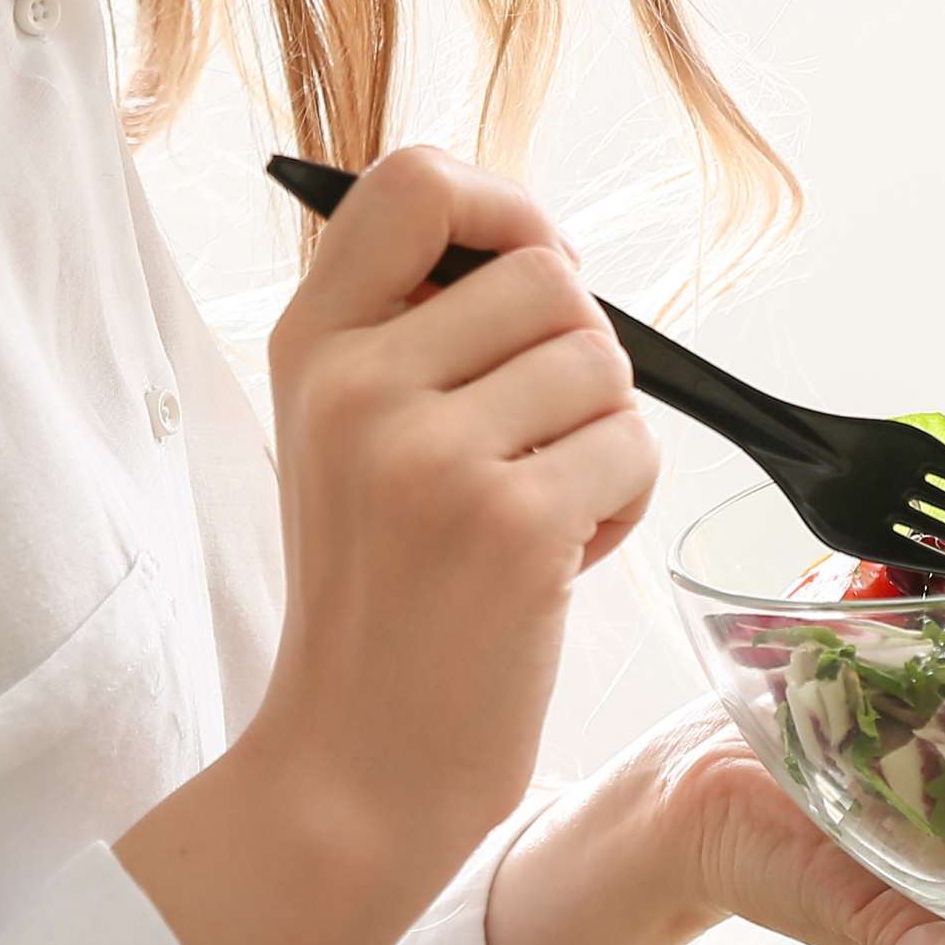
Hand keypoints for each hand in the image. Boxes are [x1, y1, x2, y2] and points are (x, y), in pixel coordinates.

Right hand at [250, 146, 656, 837]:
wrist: (357, 765)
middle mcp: (357, 384)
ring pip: (605, 364)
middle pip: (549, 275)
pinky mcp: (510, 525)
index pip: (415, 180)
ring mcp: (429, 454)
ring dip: (605, 438)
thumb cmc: (381, 599)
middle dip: (580, 356)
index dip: (504, 206)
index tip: (531, 274)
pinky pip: (632, 449)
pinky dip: (621, 503)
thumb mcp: (347, 437)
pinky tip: (558, 560)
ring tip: (540, 511)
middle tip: (536, 445)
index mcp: (312, 344)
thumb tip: (544, 252)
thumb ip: (412, 332)